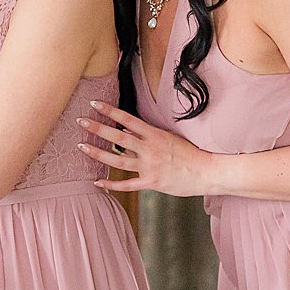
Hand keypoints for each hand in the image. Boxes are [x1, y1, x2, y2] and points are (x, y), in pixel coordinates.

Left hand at [76, 100, 216, 196]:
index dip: (110, 111)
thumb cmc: (190, 154)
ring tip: (82, 147)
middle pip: (118, 138)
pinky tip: (97, 183)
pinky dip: (111, 185)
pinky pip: (127, 184)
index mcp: (155, 135)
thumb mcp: (169, 137)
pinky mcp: (151, 182)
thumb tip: (125, 127)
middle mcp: (150, 149)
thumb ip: (148, 134)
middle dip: (98, 128)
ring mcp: (150, 166)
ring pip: (117, 160)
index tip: (94, 104)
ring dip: (98, 153)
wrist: (208, 172)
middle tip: (81, 121)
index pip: (127, 119)